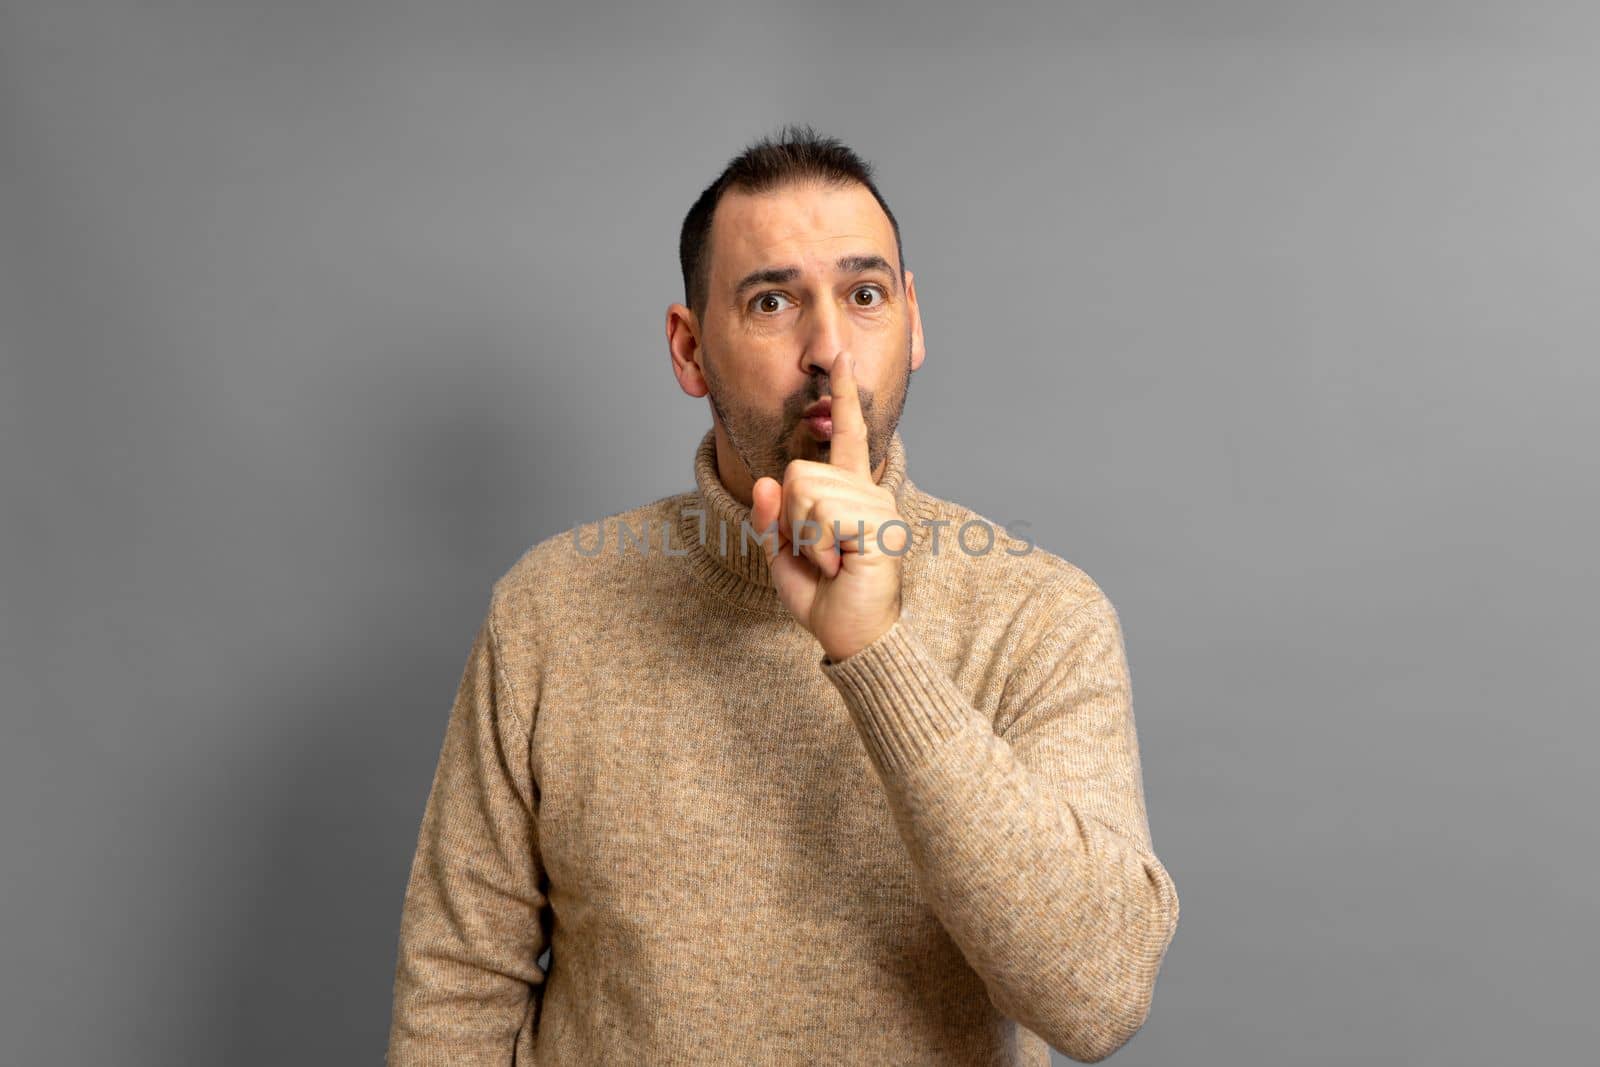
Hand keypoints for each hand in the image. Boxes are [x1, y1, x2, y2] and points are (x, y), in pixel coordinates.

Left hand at [751, 352, 907, 661]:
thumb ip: (769, 517)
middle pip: (797, 473)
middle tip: (821, 554)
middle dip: (791, 520)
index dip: (843, 396)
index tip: (840, 357)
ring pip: (805, 492)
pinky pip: (822, 514)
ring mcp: (876, 507)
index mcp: (850, 491)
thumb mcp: (782, 553)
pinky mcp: (879, 526)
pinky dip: (819, 546)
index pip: (848, 433)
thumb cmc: (824, 596)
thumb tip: (767, 480)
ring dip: (806, 537)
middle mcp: (868, 491)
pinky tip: (841, 564)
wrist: (852, 636)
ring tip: (833, 560)